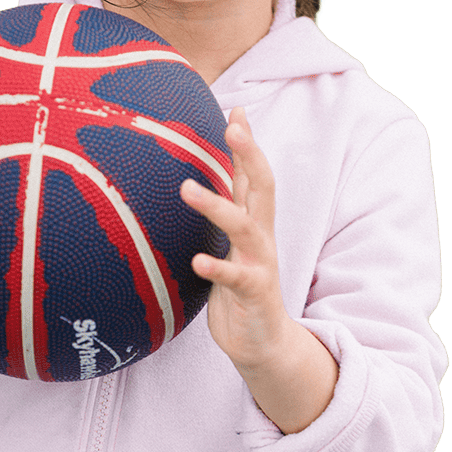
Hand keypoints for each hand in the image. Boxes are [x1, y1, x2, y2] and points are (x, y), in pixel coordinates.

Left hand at [180, 108, 337, 432]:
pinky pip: (236, 278)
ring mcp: (260, 264)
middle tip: (233, 126)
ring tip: (187, 189)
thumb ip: (224, 214)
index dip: (247, 142)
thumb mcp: (232, 246)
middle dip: (250, 154)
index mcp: (254, 223)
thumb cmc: (240, 289)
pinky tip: (198, 261)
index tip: (236, 108)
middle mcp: (261, 237)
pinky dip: (218, 268)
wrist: (263, 344)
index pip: (253, 174)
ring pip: (244, 227)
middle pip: (262, 187)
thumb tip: (196, 180)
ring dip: (218, 206)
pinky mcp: (254, 294)